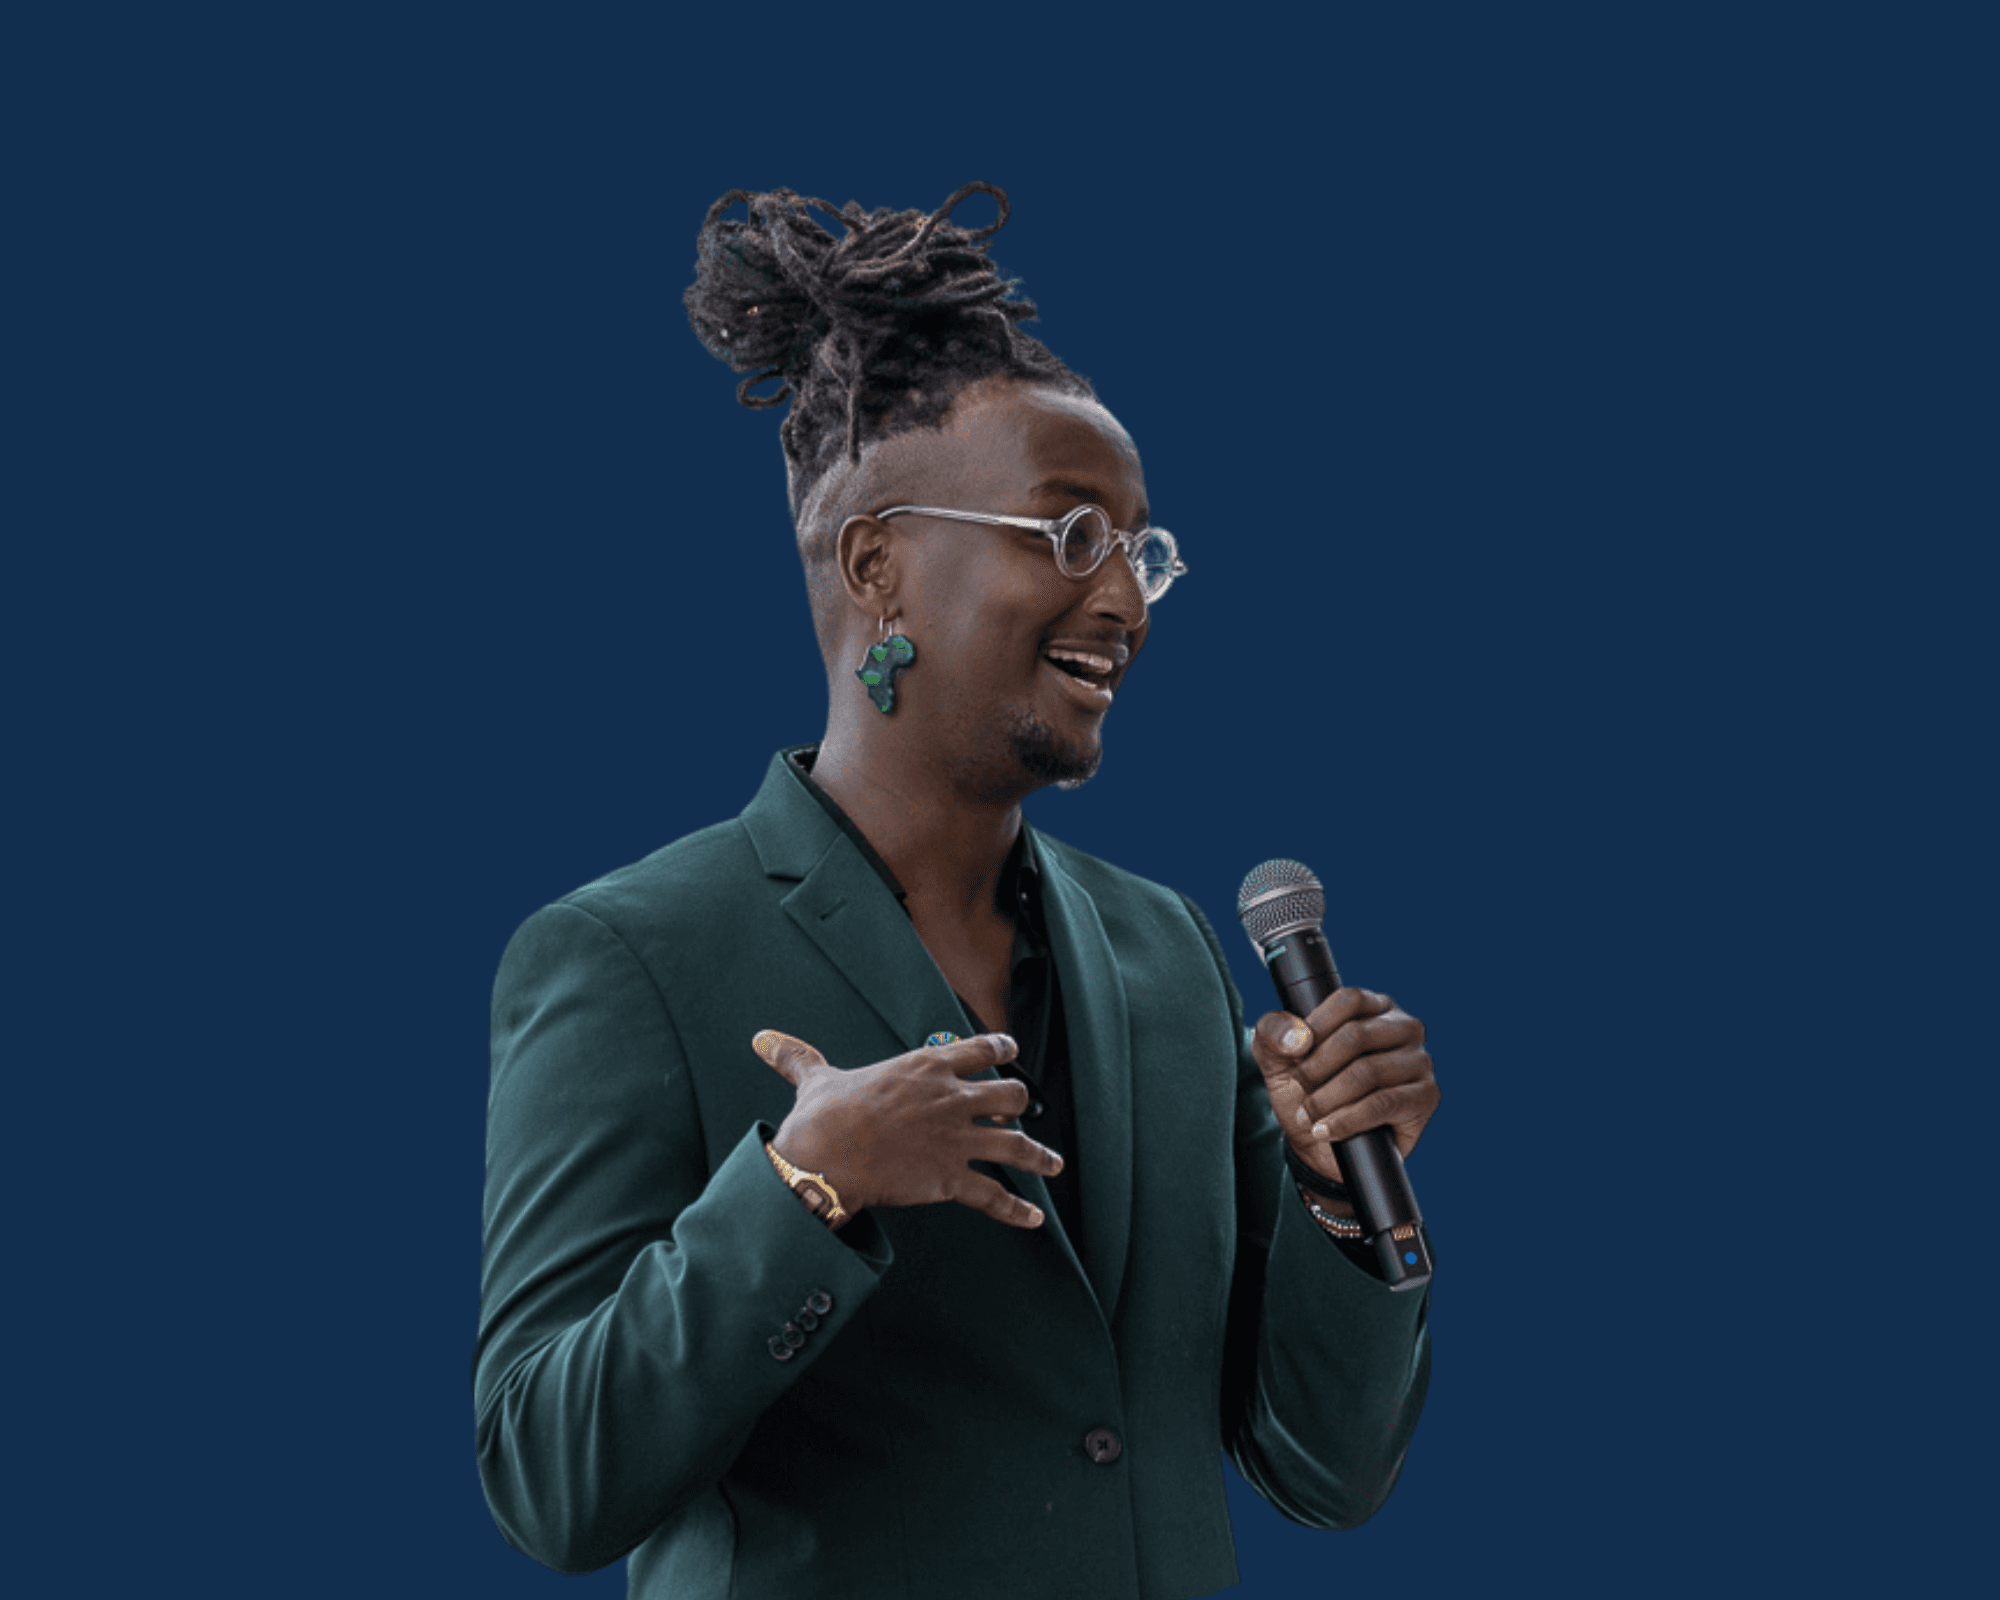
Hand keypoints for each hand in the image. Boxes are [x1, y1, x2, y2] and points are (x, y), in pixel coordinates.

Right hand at [752, 1029, 1063, 1228]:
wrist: (827, 1156)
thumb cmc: (825, 1117)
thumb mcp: (817, 1079)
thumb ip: (799, 1058)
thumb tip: (764, 1040)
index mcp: (926, 1066)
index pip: (979, 1048)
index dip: (1000, 1047)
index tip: (1010, 1049)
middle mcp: (952, 1098)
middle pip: (1010, 1093)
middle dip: (1018, 1104)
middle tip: (1018, 1114)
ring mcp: (957, 1139)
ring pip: (1016, 1145)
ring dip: (1038, 1156)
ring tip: (1053, 1164)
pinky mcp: (952, 1178)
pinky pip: (995, 1196)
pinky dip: (1017, 1209)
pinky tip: (1033, 1218)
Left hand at [1250, 988, 1438, 1188]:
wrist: (1319, 1141)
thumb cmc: (1306, 1089)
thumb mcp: (1277, 1057)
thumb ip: (1273, 1032)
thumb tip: (1299, 1037)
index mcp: (1374, 1006)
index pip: (1349, 999)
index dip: (1316, 1025)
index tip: (1295, 1053)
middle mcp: (1404, 1027)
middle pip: (1356, 1035)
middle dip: (1317, 1067)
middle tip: (1299, 1088)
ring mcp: (1419, 1061)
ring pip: (1368, 1072)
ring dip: (1328, 1098)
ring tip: (1308, 1114)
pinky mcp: (1426, 1096)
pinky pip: (1383, 1104)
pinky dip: (1347, 1119)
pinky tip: (1327, 1129)